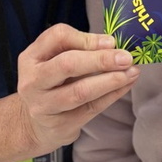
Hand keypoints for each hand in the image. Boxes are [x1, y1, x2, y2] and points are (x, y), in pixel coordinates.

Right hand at [16, 25, 138, 155]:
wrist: (34, 125)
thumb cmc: (50, 84)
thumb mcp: (53, 61)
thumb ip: (78, 49)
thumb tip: (112, 44)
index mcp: (30, 58)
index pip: (57, 37)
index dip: (87, 38)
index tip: (110, 42)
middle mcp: (33, 81)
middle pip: (68, 64)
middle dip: (101, 60)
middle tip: (126, 58)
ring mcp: (44, 106)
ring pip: (81, 91)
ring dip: (111, 80)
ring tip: (131, 72)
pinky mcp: (60, 125)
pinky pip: (92, 108)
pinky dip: (113, 95)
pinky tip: (126, 85)